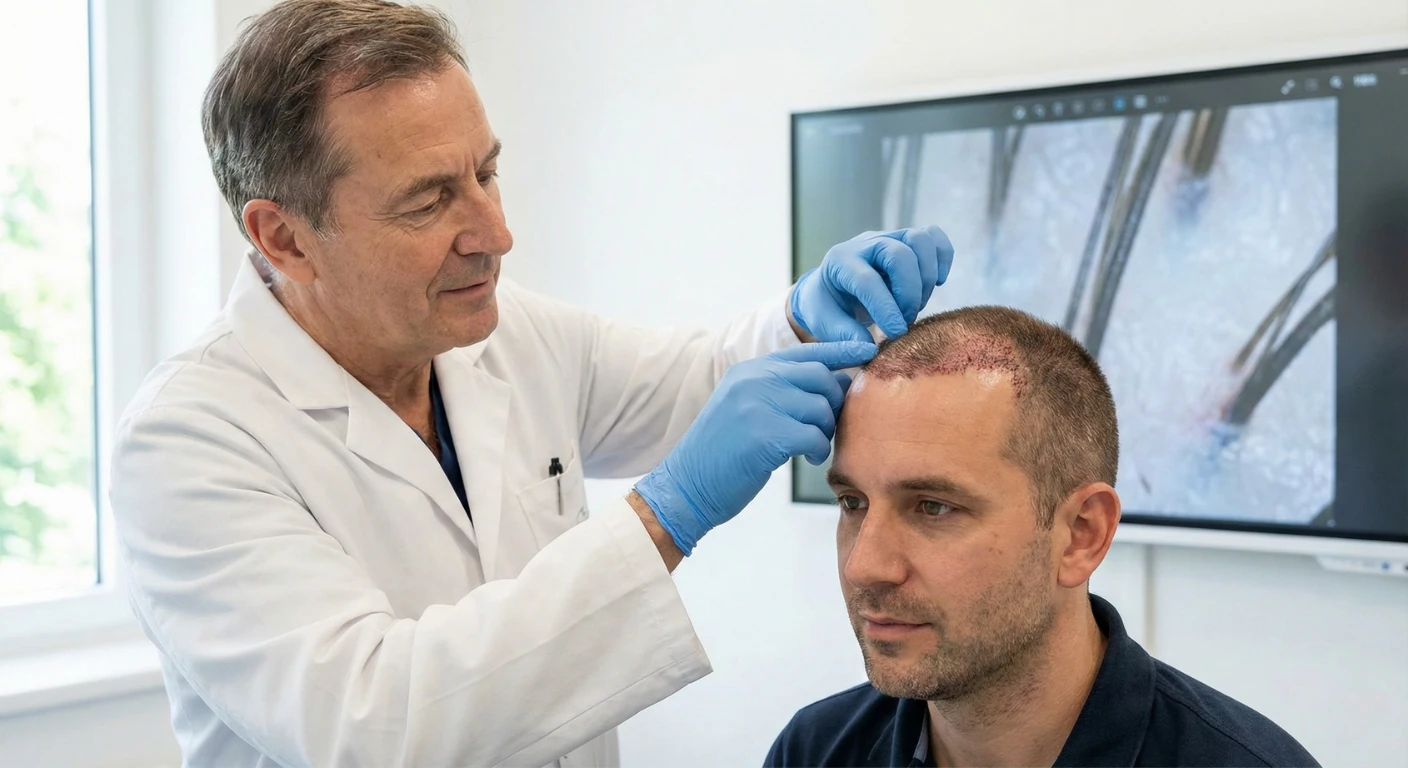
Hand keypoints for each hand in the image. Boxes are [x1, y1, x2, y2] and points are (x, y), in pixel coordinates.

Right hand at [634, 341, 876, 554]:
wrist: (685, 486)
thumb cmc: (722, 453)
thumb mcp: (743, 406)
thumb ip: (778, 389)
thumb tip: (835, 380)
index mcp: (749, 370)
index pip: (806, 351)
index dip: (841, 351)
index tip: (866, 352)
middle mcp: (753, 380)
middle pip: (821, 378)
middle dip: (833, 403)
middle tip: (824, 427)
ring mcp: (758, 405)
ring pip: (821, 409)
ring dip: (824, 432)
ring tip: (810, 447)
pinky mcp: (765, 436)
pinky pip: (815, 437)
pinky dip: (817, 451)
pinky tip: (806, 459)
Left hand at [789, 225, 954, 342]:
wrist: (833, 288)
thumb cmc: (829, 306)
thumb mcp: (825, 323)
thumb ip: (845, 335)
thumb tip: (869, 348)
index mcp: (840, 261)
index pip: (868, 280)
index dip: (885, 308)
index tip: (896, 333)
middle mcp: (866, 243)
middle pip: (899, 254)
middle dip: (909, 294)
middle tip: (906, 321)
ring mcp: (890, 237)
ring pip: (920, 240)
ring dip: (927, 278)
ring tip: (917, 305)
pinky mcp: (908, 240)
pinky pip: (934, 236)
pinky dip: (942, 259)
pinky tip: (937, 283)